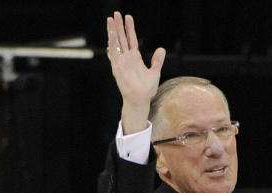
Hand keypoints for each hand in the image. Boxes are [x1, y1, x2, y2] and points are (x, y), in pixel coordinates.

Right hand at [105, 12, 165, 133]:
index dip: (130, 28)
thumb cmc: (146, 90)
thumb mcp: (155, 72)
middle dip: (119, 25)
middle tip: (116, 13)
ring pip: (116, 42)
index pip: (131, 39)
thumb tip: (161, 49)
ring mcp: (121, 62)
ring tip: (111, 18)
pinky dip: (112, 42)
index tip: (128, 17)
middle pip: (122, 38)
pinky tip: (111, 33)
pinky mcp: (117, 67)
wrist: (140, 100)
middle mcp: (127, 58)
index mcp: (135, 58)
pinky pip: (114, 52)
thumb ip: (157, 60)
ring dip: (113, 30)